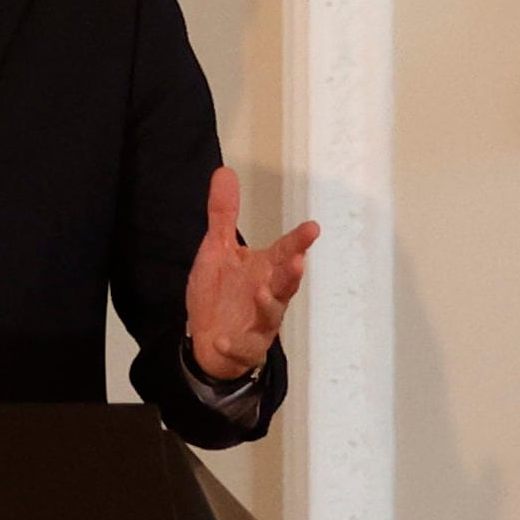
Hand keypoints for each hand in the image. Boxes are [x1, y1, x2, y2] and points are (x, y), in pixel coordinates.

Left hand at [184, 165, 316, 384]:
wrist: (207, 342)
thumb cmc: (221, 294)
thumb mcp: (217, 250)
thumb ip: (224, 214)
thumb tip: (225, 171)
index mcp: (265, 269)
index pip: (286, 251)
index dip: (299, 241)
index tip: (312, 228)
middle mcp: (268, 294)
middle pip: (285, 283)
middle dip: (291, 273)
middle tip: (297, 260)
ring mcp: (259, 323)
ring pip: (271, 314)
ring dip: (268, 304)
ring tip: (261, 292)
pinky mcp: (245, 347)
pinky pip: (243, 348)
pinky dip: (234, 345)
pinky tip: (223, 340)